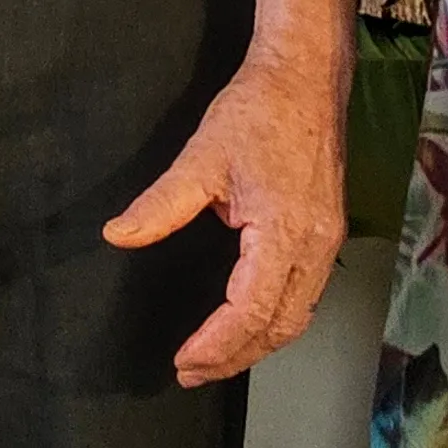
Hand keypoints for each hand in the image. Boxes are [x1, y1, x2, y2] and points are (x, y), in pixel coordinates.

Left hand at [102, 42, 345, 386]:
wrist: (306, 76)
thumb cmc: (257, 111)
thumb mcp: (201, 156)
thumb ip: (160, 204)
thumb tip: (117, 236)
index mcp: (284, 231)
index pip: (251, 310)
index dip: (217, 344)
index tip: (183, 360)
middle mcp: (315, 245)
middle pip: (280, 325)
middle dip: (235, 356)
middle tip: (191, 371)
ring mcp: (327, 241)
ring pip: (298, 315)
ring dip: (258, 343)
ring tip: (215, 358)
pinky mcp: (329, 232)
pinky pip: (308, 294)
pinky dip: (277, 318)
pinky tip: (250, 321)